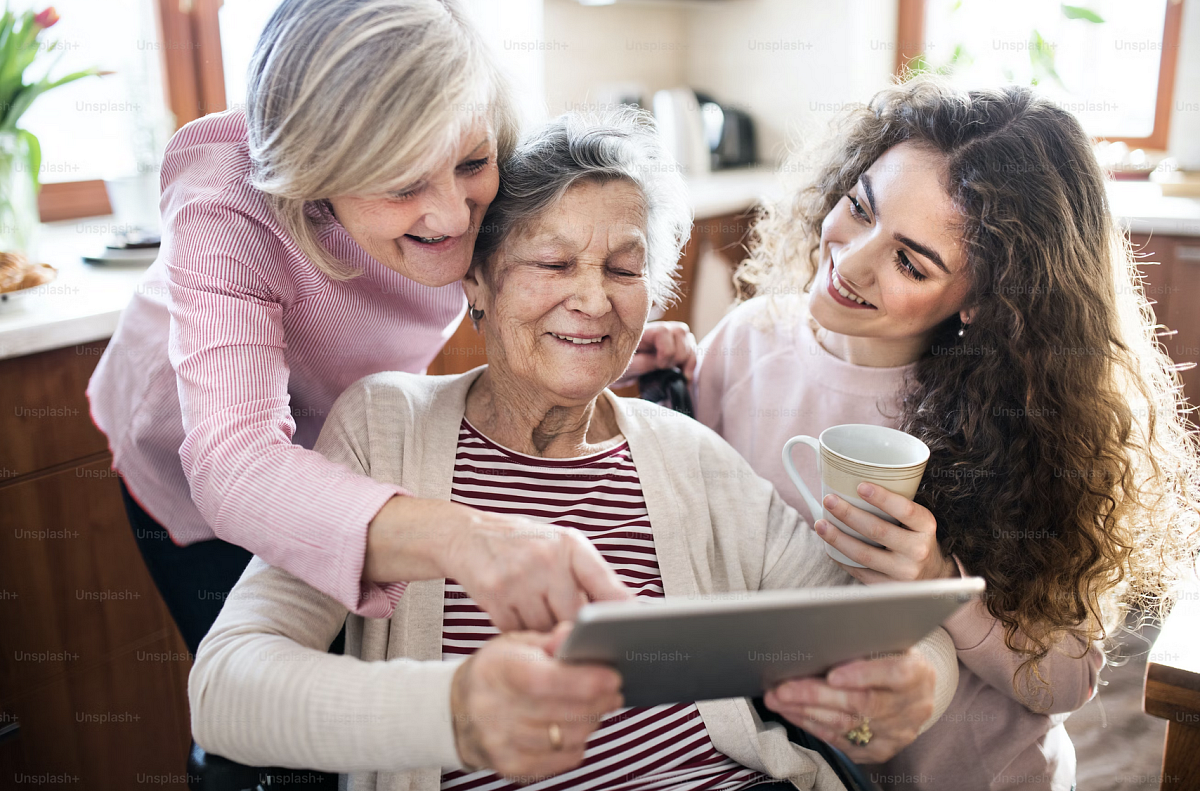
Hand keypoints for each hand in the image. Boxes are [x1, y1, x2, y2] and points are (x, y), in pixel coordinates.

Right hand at [366, 497, 631, 630]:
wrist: (470, 535)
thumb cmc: (525, 545)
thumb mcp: (562, 546)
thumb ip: (592, 575)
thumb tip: (627, 610)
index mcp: (571, 545)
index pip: (606, 585)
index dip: (617, 615)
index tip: (627, 634)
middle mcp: (546, 558)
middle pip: (574, 618)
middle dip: (574, 631)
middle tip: (574, 637)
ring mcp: (518, 576)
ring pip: (544, 629)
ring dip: (544, 634)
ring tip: (539, 617)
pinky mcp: (494, 594)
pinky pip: (517, 632)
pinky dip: (520, 632)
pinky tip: (517, 616)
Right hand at [451, 622, 622, 779]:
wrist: (456, 712)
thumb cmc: (495, 671)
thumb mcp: (515, 644)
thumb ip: (549, 640)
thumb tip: (575, 634)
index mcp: (497, 670)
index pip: (545, 680)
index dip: (585, 680)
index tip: (613, 676)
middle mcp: (494, 710)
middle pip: (563, 712)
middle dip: (599, 701)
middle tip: (614, 691)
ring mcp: (501, 742)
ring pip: (568, 738)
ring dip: (592, 721)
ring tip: (597, 706)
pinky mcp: (512, 767)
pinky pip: (562, 759)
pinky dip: (578, 743)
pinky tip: (576, 726)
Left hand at [615, 321, 696, 386]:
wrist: (613, 370)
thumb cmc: (614, 367)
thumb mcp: (623, 367)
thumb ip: (640, 363)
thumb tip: (659, 362)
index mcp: (643, 332)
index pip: (664, 330)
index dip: (667, 349)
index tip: (660, 366)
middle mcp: (658, 331)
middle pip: (680, 332)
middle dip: (677, 355)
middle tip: (665, 369)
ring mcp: (668, 338)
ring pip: (689, 339)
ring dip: (687, 359)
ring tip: (677, 373)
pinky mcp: (675, 348)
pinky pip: (691, 350)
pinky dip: (691, 364)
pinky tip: (685, 376)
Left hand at [764, 648, 935, 762]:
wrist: (916, 690)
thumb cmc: (892, 657)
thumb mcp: (888, 643)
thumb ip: (864, 643)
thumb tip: (820, 639)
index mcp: (917, 673)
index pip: (894, 674)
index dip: (862, 675)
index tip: (832, 675)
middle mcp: (912, 706)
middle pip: (862, 704)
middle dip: (816, 696)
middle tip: (783, 688)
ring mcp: (898, 732)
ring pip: (847, 725)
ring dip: (806, 712)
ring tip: (779, 699)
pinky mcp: (882, 750)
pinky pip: (843, 743)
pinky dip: (815, 727)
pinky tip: (794, 714)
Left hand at [814, 482, 957, 582]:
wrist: (932, 576)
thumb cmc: (916, 539)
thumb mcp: (917, 520)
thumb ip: (895, 506)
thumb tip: (853, 483)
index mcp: (926, 527)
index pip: (905, 510)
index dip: (882, 498)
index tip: (860, 486)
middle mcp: (918, 550)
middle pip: (878, 531)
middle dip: (848, 514)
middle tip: (829, 500)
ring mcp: (904, 572)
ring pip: (864, 554)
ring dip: (838, 538)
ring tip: (821, 524)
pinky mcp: (889, 587)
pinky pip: (860, 571)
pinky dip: (842, 558)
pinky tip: (830, 547)